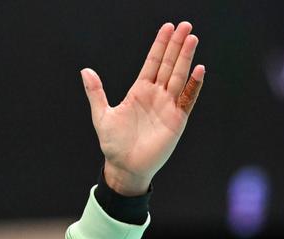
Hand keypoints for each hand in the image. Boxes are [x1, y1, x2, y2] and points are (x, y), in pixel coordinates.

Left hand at [81, 22, 205, 195]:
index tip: (168, 27)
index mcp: (139, 91)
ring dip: (185, 58)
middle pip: (168, 64)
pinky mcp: (176, 120)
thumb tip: (85, 70)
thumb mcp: (102, 115)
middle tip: (185, 25)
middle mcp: (156, 95)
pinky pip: (187, 99)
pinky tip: (198, 70)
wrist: (124, 167)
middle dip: (176, 45)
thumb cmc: (113, 144)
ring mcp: (168, 106)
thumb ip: (96, 92)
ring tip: (192, 39)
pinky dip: (193, 85)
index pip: (152, 62)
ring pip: (179, 77)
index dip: (160, 45)